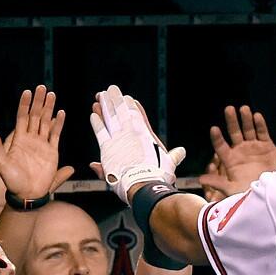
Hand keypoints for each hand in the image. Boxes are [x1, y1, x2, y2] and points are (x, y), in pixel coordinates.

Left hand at [0, 86, 74, 199]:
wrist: (26, 193)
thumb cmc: (11, 180)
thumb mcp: (0, 163)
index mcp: (18, 139)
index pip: (22, 117)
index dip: (24, 105)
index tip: (27, 92)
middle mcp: (30, 139)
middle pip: (35, 116)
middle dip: (39, 102)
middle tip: (42, 88)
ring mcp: (42, 144)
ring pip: (46, 122)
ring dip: (49, 108)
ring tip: (52, 95)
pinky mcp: (52, 152)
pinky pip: (55, 134)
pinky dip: (58, 123)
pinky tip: (60, 113)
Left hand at [90, 85, 186, 202]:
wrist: (144, 184)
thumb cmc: (159, 176)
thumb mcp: (169, 163)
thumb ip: (174, 156)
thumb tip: (181, 151)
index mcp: (146, 136)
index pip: (137, 117)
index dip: (131, 107)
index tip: (127, 98)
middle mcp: (132, 134)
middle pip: (122, 113)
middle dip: (116, 101)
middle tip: (110, 90)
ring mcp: (119, 139)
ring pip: (110, 117)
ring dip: (105, 105)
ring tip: (100, 95)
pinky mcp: (108, 148)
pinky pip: (100, 131)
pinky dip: (97, 122)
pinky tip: (93, 113)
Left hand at [199, 105, 275, 195]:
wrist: (273, 193)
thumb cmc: (251, 194)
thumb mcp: (233, 189)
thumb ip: (218, 182)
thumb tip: (200, 180)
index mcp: (231, 160)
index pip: (221, 146)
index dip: (217, 137)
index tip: (214, 129)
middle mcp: (241, 151)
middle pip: (234, 133)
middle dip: (231, 121)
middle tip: (229, 109)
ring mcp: (254, 147)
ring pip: (248, 129)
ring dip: (246, 119)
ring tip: (244, 109)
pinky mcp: (267, 146)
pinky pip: (262, 133)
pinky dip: (260, 124)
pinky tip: (256, 116)